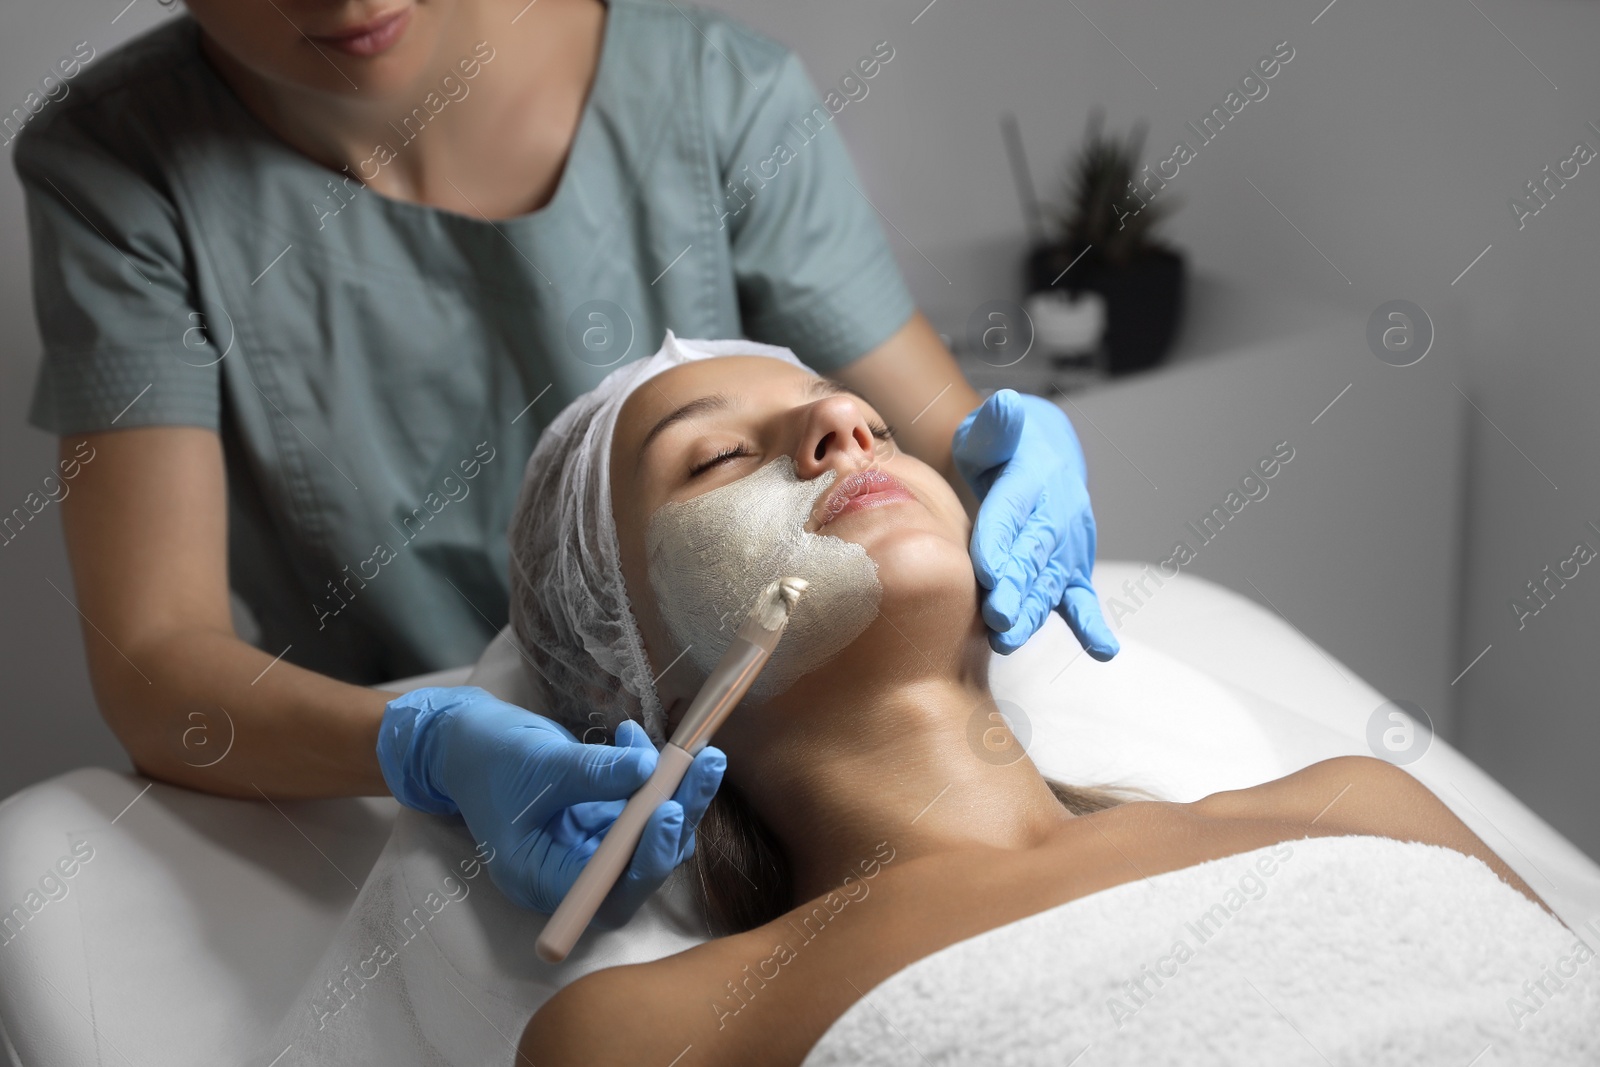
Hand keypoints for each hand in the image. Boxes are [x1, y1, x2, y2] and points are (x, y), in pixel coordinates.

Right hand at [376, 686, 724, 928]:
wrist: (467, 740)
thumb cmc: (489, 757)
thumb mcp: (540, 762)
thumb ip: (593, 771)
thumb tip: (649, 768)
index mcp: (542, 879)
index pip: (609, 892)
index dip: (646, 859)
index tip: (668, 811)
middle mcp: (570, 875)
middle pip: (640, 868)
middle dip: (677, 818)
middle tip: (705, 767)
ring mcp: (588, 848)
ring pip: (648, 837)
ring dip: (676, 793)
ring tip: (688, 748)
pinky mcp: (600, 823)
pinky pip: (639, 808)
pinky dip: (648, 774)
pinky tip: (632, 735)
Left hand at [951, 389, 1119, 658]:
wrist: (1038, 454)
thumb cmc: (1000, 447)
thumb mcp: (987, 429)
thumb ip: (994, 425)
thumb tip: (1004, 406)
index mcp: (1031, 480)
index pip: (1012, 512)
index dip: (1001, 541)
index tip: (987, 569)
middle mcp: (1056, 514)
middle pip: (1033, 555)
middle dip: (1017, 587)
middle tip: (998, 616)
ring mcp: (1067, 544)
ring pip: (1049, 582)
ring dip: (1034, 611)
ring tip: (1012, 637)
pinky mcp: (1072, 566)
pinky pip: (1081, 597)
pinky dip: (1092, 623)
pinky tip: (1103, 649)